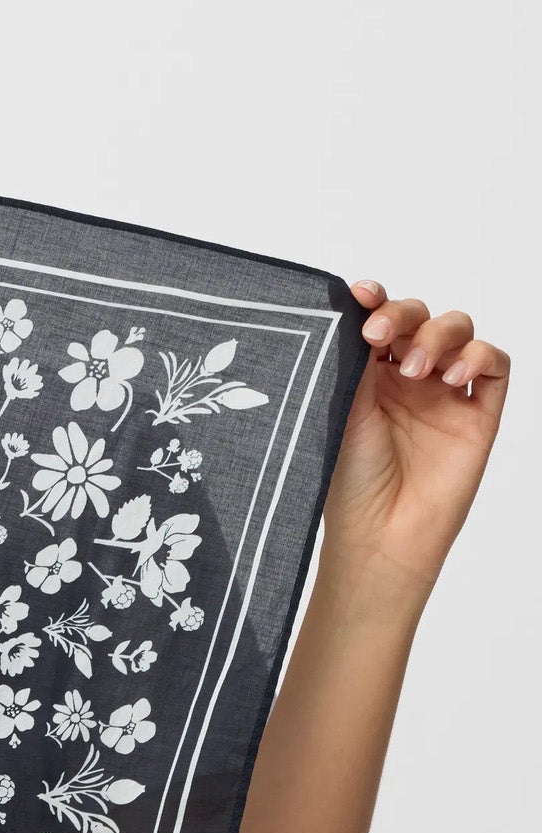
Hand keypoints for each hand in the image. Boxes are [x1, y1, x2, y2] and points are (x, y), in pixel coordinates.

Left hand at [319, 278, 510, 597]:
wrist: (378, 537)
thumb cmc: (348, 483)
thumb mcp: (339, 411)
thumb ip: (352, 362)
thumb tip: (354, 310)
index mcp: (367, 375)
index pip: (379, 319)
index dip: (374, 299)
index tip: (358, 295)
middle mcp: (408, 379)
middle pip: (420, 317)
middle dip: (402, 315)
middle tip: (378, 336)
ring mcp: (445, 394)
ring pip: (459, 330)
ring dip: (438, 335)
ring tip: (416, 369)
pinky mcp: (479, 414)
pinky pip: (494, 365)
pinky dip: (477, 357)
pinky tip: (450, 378)